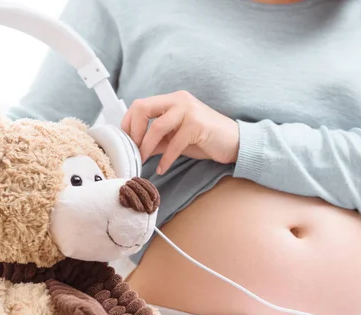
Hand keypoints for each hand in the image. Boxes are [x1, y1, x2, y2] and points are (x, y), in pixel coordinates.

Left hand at [121, 90, 239, 174]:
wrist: (235, 142)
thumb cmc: (206, 138)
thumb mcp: (176, 138)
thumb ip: (157, 140)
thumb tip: (135, 148)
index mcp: (172, 100)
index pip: (140, 105)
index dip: (128, 123)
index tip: (125, 141)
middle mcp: (179, 100)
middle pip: (143, 108)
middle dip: (133, 132)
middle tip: (133, 150)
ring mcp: (189, 110)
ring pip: (156, 127)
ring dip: (146, 147)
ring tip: (143, 161)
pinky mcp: (198, 125)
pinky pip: (174, 144)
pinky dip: (165, 159)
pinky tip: (162, 168)